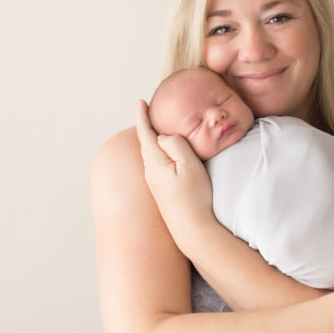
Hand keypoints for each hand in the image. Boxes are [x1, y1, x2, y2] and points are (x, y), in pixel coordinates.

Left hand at [134, 99, 214, 251]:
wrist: (192, 230)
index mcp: (155, 162)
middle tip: (145, 111)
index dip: (142, 116)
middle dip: (144, 126)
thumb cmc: (194, 196)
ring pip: (150, 155)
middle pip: (145, 143)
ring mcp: (155, 184)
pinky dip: (157, 153)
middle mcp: (150, 172)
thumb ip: (175, 145)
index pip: (146, 133)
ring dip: (151, 140)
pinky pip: (156, 165)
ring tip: (154, 129)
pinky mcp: (161, 192)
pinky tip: (163, 156)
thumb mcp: (189, 165)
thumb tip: (162, 136)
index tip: (139, 102)